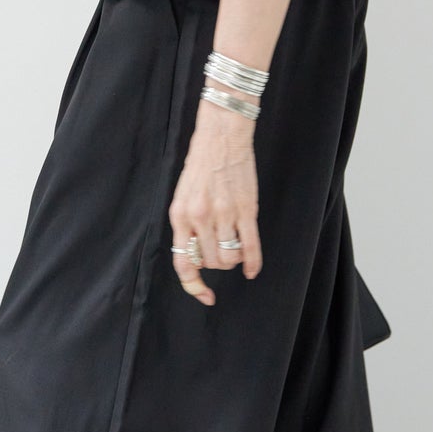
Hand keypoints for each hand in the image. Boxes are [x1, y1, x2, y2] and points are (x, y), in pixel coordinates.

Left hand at [168, 99, 262, 303]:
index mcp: (179, 215)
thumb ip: (187, 224)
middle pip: (211, 262)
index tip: (205, 296)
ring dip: (233, 260)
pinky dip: (253, 263)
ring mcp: (224, 214)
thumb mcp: (182, 195)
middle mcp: (199, 218)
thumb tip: (196, 256)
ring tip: (234, 248)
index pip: (184, 262)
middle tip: (221, 249)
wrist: (221, 136)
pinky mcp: (246, 209)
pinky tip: (252, 269)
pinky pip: (251, 246)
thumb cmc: (200, 164)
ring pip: (230, 258)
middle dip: (217, 262)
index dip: (194, 285)